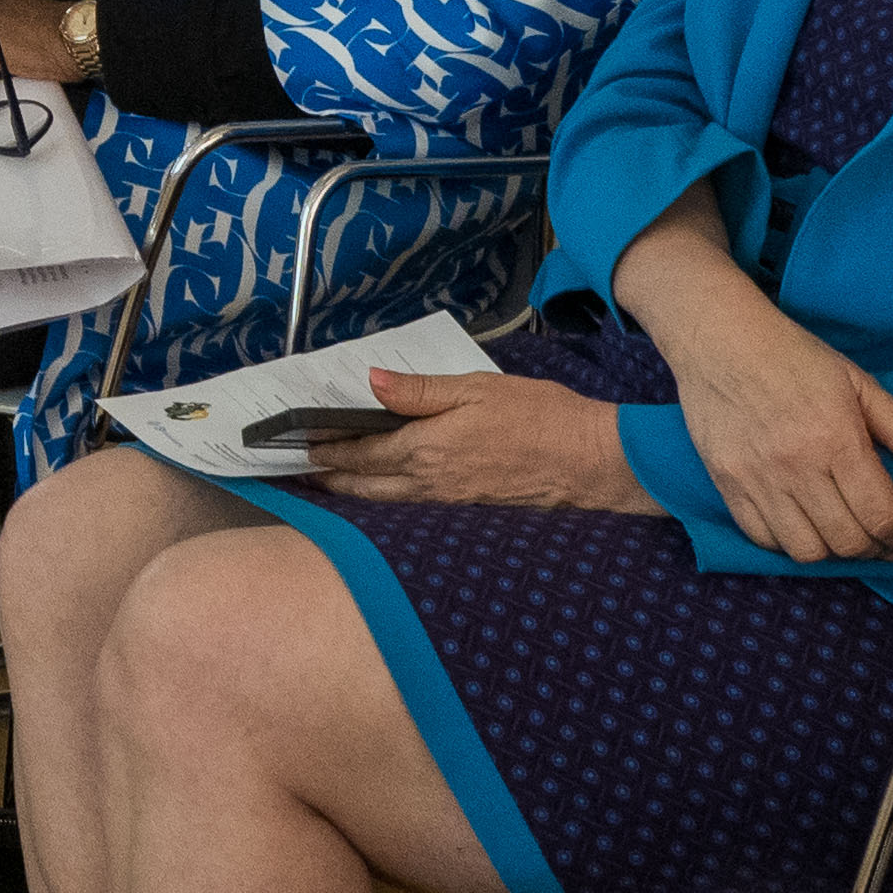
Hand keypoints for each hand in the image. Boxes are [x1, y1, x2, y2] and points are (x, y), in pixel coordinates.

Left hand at [307, 369, 652, 514]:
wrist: (593, 463)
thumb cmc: (541, 417)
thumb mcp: (476, 389)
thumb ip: (419, 391)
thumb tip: (370, 382)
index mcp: (427, 449)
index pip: (361, 452)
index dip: (327, 447)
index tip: (299, 442)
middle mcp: (432, 483)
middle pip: (365, 484)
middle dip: (329, 476)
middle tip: (300, 469)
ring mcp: (451, 502)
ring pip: (387, 502)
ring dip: (353, 492)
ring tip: (329, 484)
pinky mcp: (470, 511)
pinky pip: (414, 509)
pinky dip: (387, 502)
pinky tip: (384, 495)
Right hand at [658, 290, 892, 561]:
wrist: (718, 338)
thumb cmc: (792, 356)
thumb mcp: (857, 381)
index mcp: (835, 440)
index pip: (882, 517)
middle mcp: (796, 467)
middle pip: (849, 542)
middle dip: (879, 549)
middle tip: (889, 539)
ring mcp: (756, 479)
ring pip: (807, 551)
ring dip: (836, 552)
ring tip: (847, 536)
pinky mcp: (727, 484)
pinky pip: (762, 539)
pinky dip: (790, 544)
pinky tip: (805, 526)